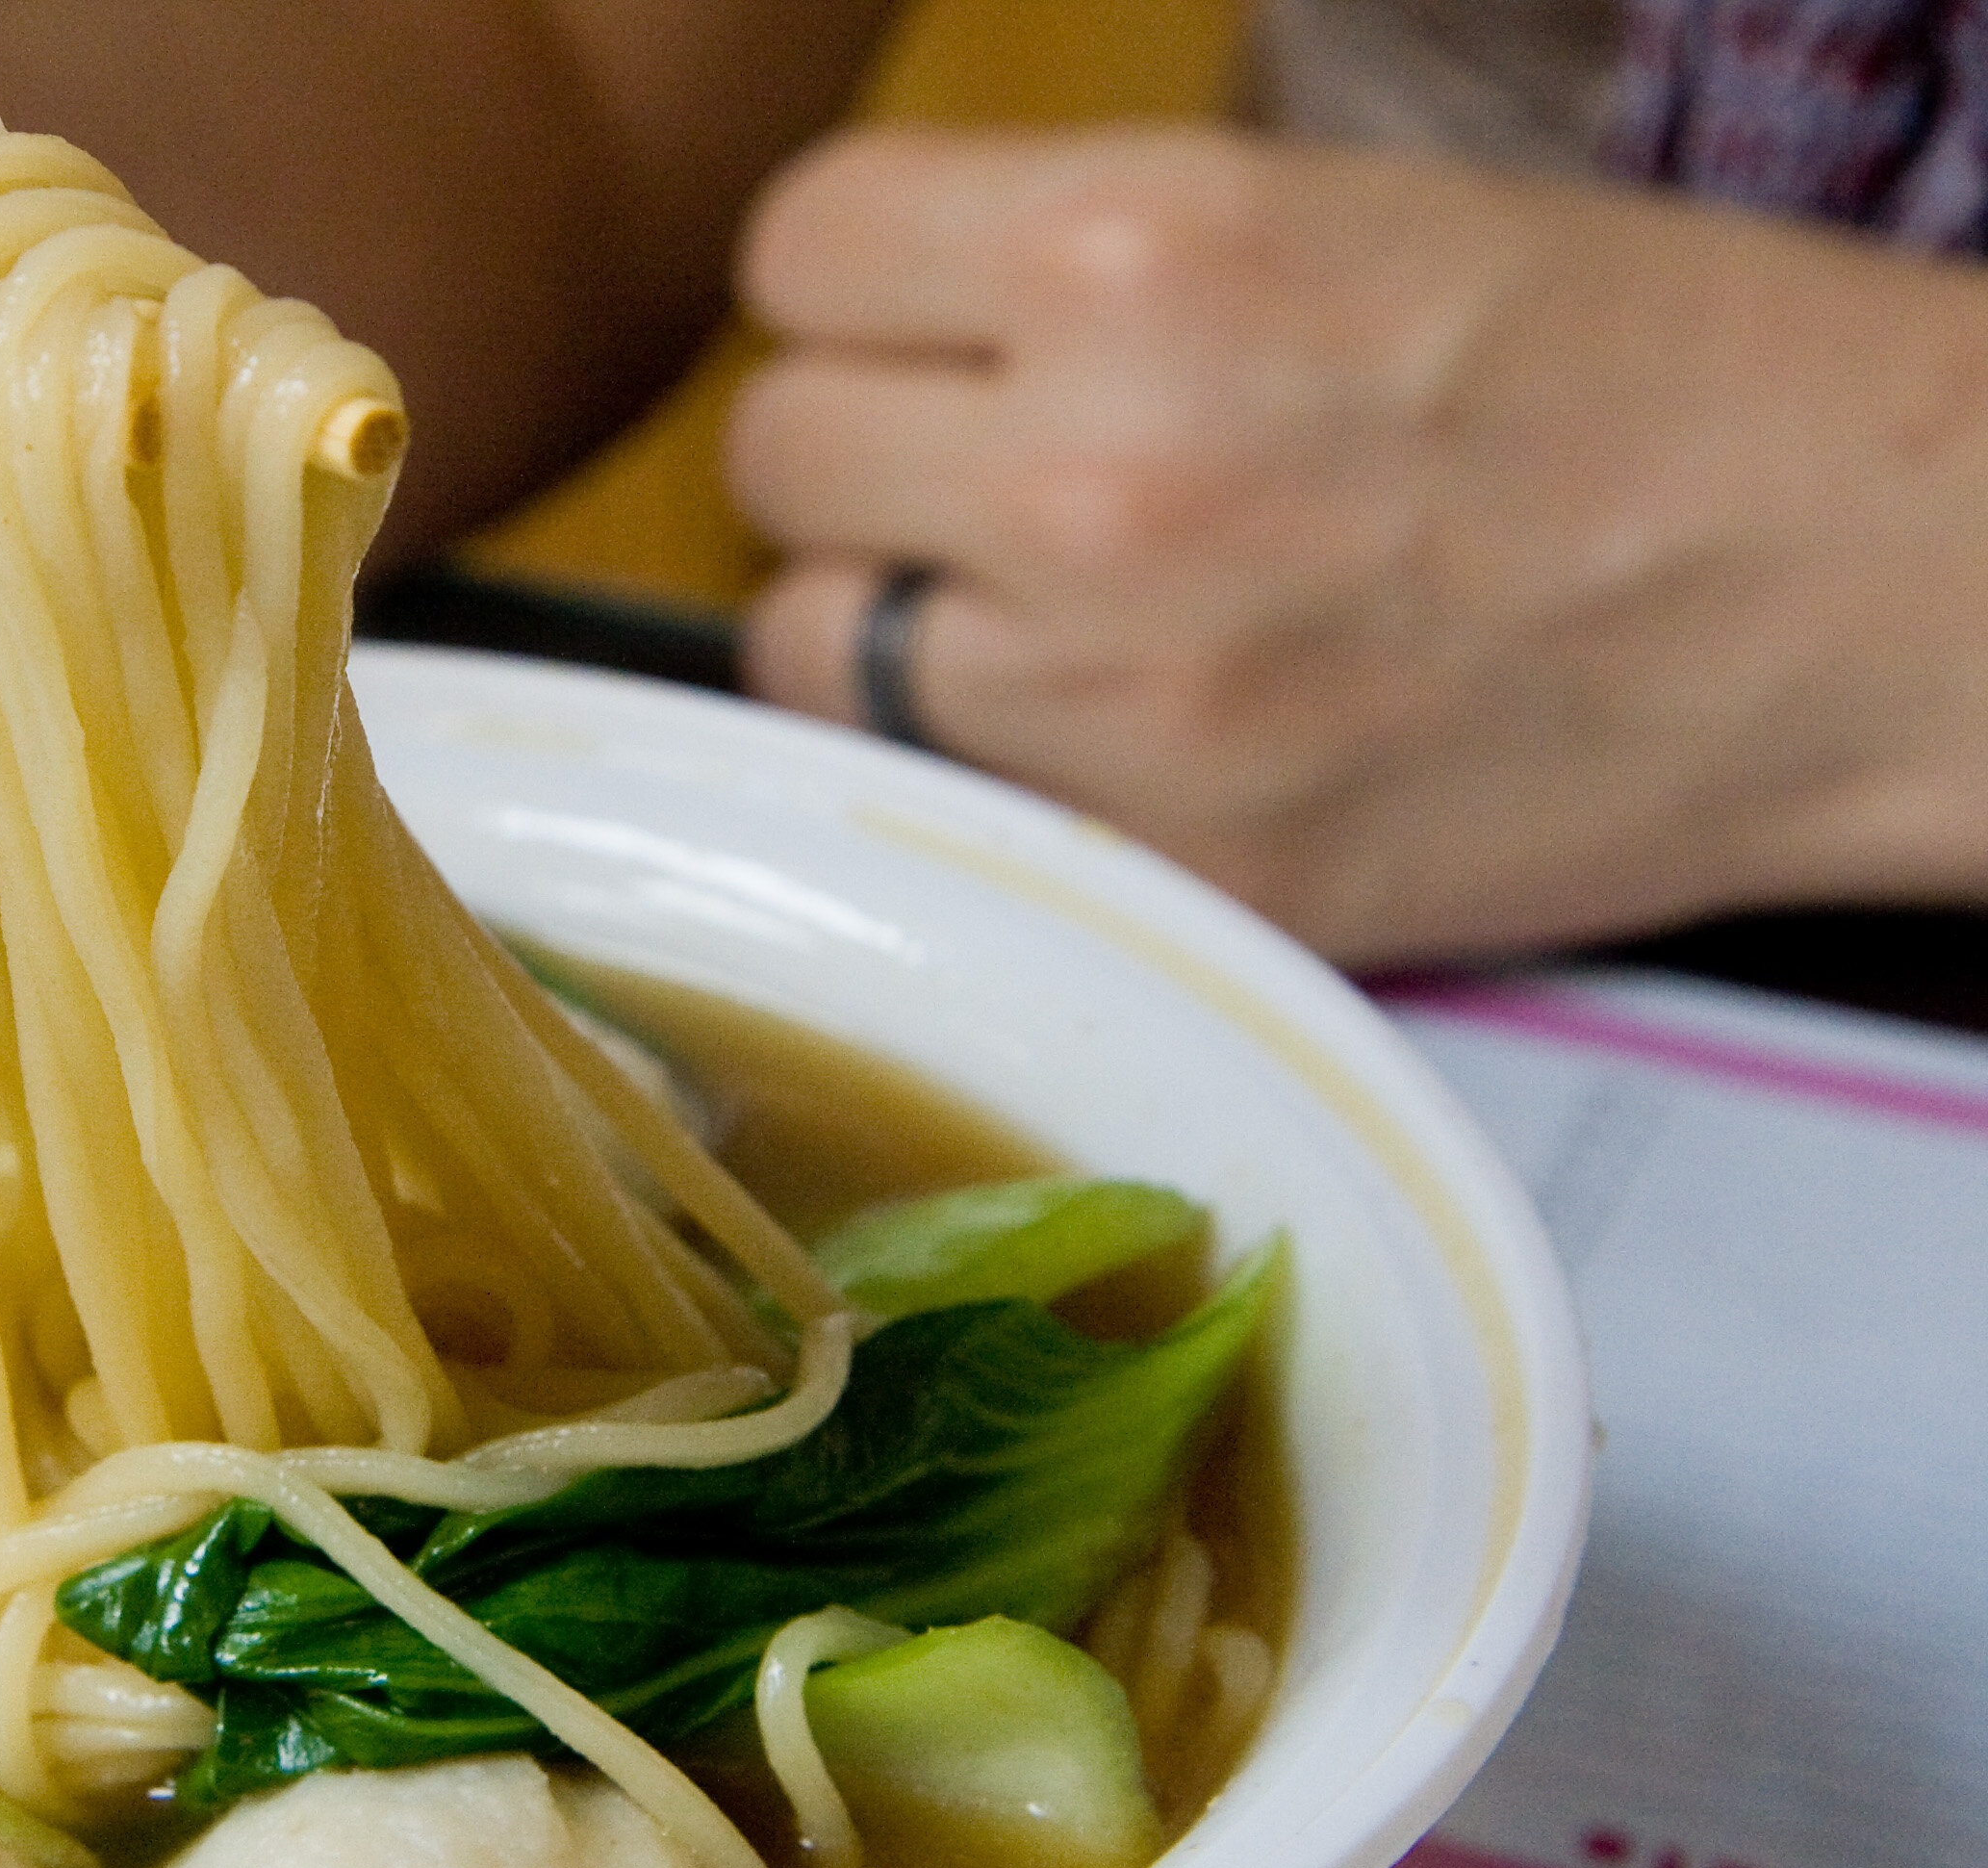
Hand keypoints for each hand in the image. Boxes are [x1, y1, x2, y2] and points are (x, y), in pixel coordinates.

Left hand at [730, 124, 1987, 963]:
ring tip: (1054, 610)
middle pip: (777, 451)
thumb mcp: (1328, 216)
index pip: (802, 248)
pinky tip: (1120, 723)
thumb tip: (870, 335)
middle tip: (994, 475)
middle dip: (867, 457)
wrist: (1875, 590)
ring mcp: (1122, 696)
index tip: (928, 328)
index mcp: (1144, 249)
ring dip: (891, 628)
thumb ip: (1069, 273)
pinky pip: (938, 799)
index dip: (861, 290)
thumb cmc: (1635, 371)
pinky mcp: (1172, 865)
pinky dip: (986, 766)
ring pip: (810, 649)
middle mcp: (1098, 470)